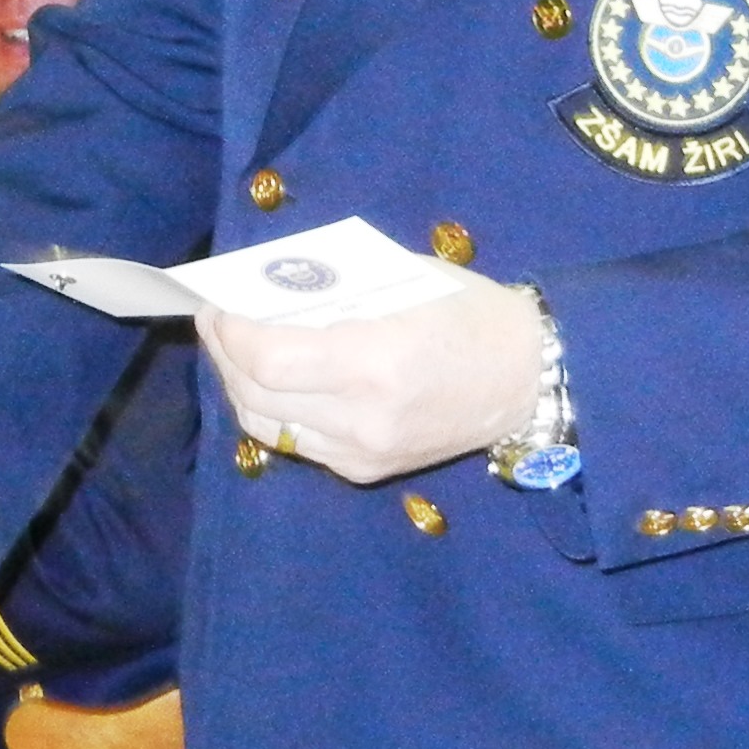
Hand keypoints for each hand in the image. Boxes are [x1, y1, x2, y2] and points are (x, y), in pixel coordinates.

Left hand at [199, 262, 544, 486]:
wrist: (531, 379)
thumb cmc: (471, 313)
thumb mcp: (403, 279)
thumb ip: (333, 286)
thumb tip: (264, 283)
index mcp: (374, 360)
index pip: (266, 358)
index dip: (228, 331)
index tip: (217, 303)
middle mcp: (362, 416)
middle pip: (256, 392)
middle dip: (225, 352)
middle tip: (217, 320)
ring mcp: (363, 451)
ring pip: (266, 424)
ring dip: (241, 384)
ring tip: (237, 349)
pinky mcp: (366, 470)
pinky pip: (297, 441)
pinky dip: (275, 408)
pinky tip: (276, 380)